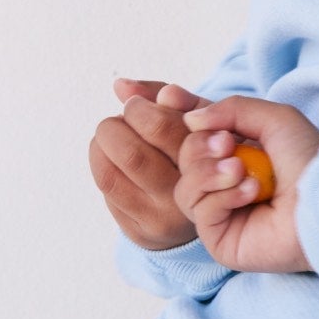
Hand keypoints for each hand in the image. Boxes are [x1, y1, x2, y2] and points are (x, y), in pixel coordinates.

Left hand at [90, 78, 213, 250]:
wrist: (216, 211)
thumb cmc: (210, 156)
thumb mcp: (205, 124)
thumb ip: (172, 100)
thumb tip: (121, 86)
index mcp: (209, 162)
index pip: (162, 128)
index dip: (139, 108)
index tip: (136, 103)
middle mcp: (187, 197)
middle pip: (131, 154)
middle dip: (113, 127)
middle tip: (120, 118)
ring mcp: (161, 219)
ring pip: (110, 175)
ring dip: (102, 146)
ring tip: (114, 136)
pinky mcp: (141, 233)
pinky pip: (108, 194)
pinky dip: (104, 166)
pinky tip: (116, 159)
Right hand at [177, 95, 318, 273]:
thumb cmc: (310, 161)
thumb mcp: (275, 119)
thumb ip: (231, 109)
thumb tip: (191, 120)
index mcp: (240, 152)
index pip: (197, 133)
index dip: (181, 115)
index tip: (168, 95)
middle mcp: (228, 182)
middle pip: (184, 158)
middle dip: (200, 146)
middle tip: (228, 144)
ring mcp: (223, 212)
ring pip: (185, 186)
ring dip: (208, 172)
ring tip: (241, 169)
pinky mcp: (221, 239)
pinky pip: (199, 211)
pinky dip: (222, 196)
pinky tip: (252, 192)